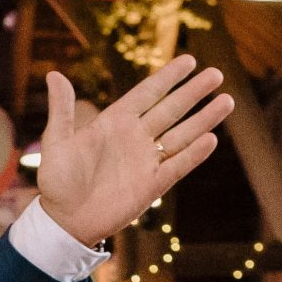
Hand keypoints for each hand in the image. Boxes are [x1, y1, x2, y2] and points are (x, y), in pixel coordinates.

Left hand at [34, 58, 231, 249]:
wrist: (65, 222)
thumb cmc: (57, 182)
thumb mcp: (57, 143)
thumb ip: (62, 110)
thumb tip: (54, 74)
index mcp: (114, 122)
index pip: (147, 93)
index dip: (168, 77)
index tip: (189, 59)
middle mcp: (135, 138)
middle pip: (171, 109)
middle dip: (194, 92)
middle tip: (217, 74)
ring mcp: (146, 160)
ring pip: (181, 135)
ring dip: (203, 119)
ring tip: (227, 101)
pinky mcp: (152, 185)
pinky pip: (177, 166)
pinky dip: (193, 154)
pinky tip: (211, 139)